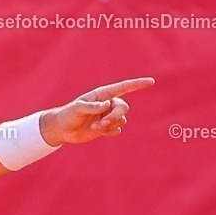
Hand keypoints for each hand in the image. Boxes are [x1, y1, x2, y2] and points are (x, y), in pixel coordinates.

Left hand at [41, 77, 155, 144]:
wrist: (63, 129)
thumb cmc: (68, 114)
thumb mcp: (77, 108)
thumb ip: (92, 106)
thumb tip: (107, 104)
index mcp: (103, 95)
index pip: (123, 87)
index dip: (138, 84)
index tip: (151, 82)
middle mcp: (108, 104)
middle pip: (123, 108)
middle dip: (115, 116)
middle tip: (101, 123)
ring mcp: (108, 116)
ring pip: (121, 120)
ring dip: (110, 125)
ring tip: (95, 127)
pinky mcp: (106, 127)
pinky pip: (117, 130)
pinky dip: (110, 132)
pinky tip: (99, 132)